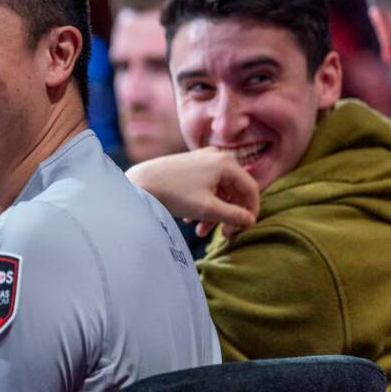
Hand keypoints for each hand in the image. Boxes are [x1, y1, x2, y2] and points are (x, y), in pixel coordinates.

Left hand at [126, 148, 259, 237]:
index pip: (250, 189)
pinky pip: (206, 186)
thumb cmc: (174, 194)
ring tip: (200, 231)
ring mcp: (202, 159)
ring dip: (214, 213)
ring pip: (219, 191)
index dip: (251, 210)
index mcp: (225, 163)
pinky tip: (190, 220)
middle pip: (234, 190)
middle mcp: (216, 157)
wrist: (140, 183)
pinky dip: (203, 204)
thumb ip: (233, 216)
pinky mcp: (190, 166)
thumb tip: (250, 221)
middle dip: (229, 214)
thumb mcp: (208, 209)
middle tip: (224, 235)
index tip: (244, 228)